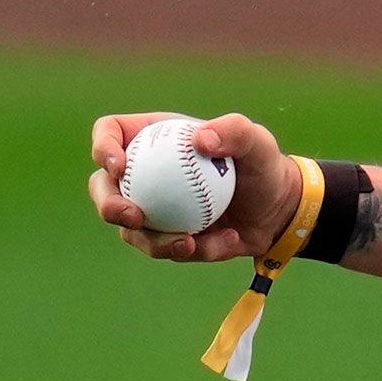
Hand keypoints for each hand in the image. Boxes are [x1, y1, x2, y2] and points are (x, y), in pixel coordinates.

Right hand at [87, 110, 303, 263]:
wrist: (278, 209)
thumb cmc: (263, 165)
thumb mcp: (257, 142)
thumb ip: (234, 131)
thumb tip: (199, 140)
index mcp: (155, 139)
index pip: (110, 133)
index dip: (103, 148)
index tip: (119, 166)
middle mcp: (145, 173)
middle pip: (102, 187)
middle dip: (109, 205)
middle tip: (133, 216)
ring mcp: (152, 208)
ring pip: (130, 229)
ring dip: (156, 240)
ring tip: (190, 243)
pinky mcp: (166, 238)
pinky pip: (167, 249)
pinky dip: (196, 250)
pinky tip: (227, 241)